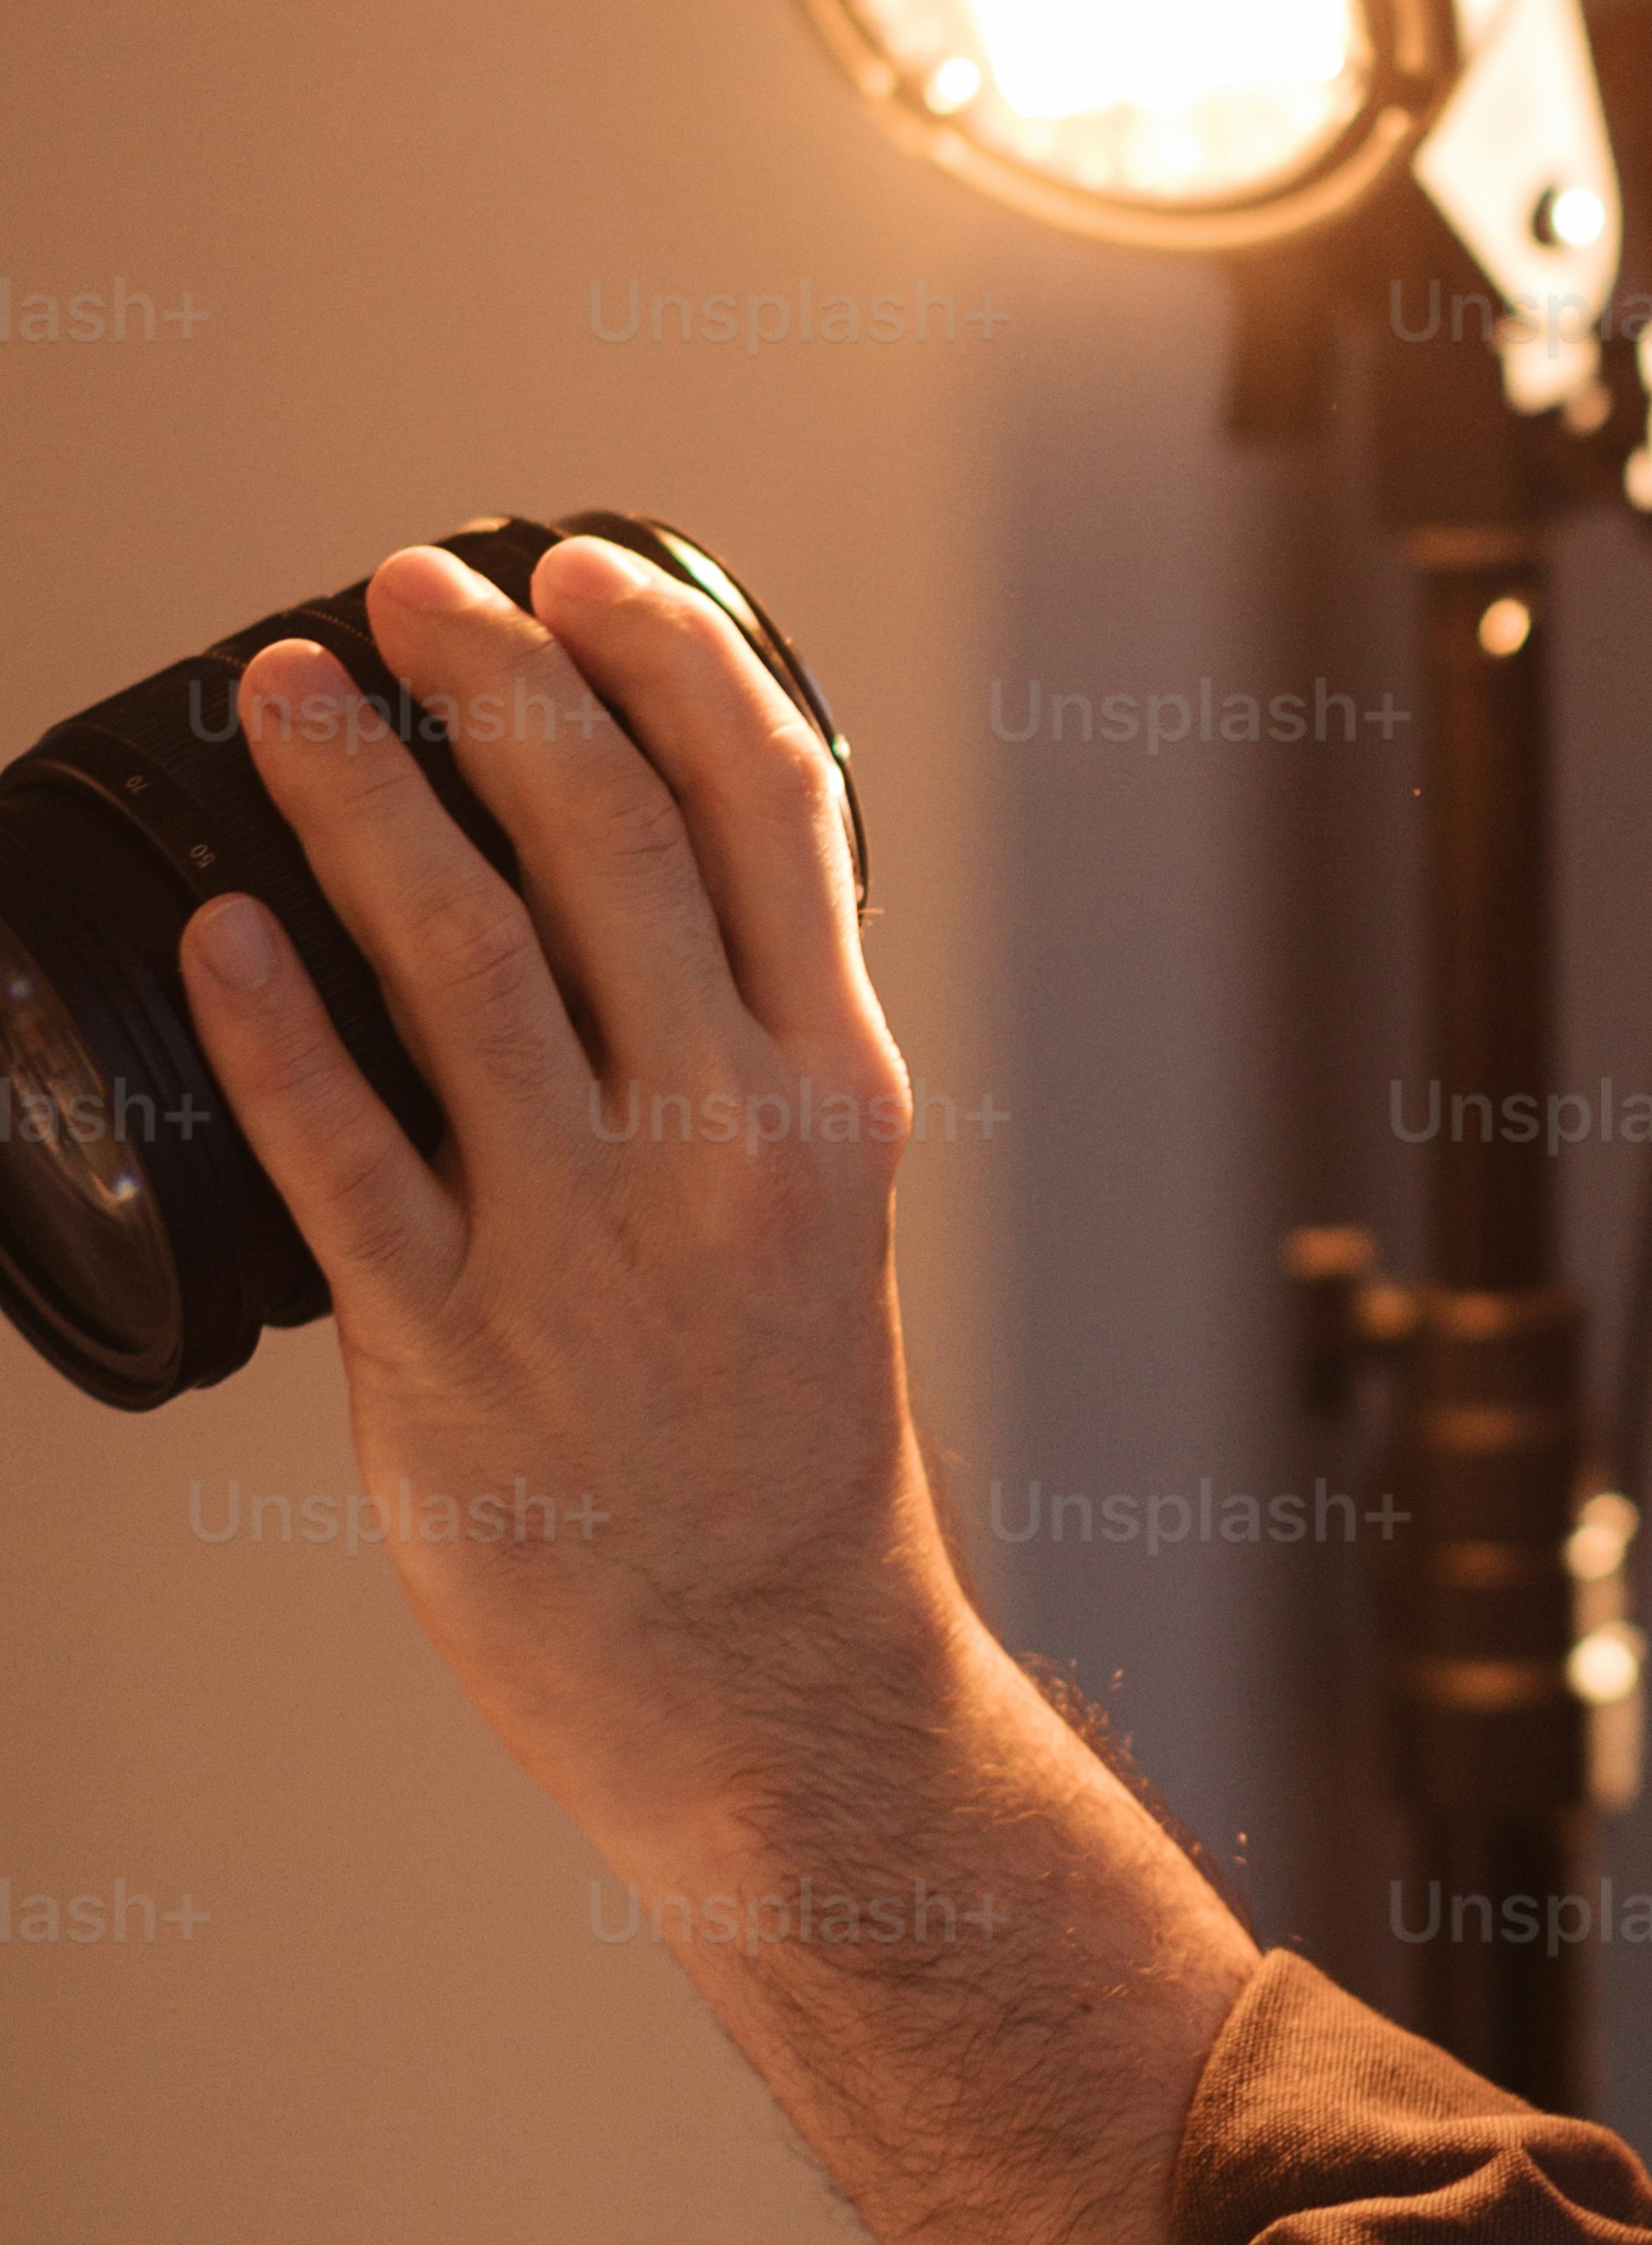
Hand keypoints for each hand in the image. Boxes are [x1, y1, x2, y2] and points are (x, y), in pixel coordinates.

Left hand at [173, 533, 973, 1872]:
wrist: (776, 1676)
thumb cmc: (779, 1435)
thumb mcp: (824, 1193)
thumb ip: (742, 1027)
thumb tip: (630, 852)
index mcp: (833, 1083)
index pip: (768, 799)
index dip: (664, 651)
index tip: (574, 568)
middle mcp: (726, 1137)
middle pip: (610, 835)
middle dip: (496, 677)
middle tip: (403, 590)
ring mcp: (592, 1243)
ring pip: (465, 958)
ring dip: (362, 797)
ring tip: (288, 698)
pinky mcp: (461, 1351)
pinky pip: (348, 1160)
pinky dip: (277, 1030)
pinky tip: (224, 934)